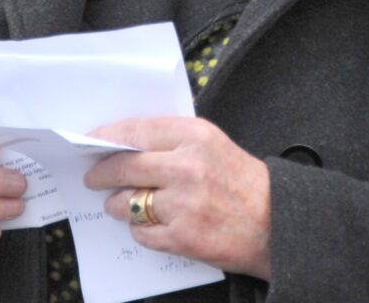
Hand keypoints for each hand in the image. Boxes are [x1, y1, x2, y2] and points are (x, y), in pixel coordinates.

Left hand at [84, 117, 270, 280]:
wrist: (276, 222)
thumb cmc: (240, 180)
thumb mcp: (211, 143)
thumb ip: (172, 139)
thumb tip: (126, 143)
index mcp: (195, 135)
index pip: (136, 131)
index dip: (108, 137)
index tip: (92, 141)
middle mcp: (187, 166)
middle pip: (125, 167)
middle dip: (101, 173)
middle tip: (93, 176)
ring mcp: (184, 204)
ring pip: (128, 202)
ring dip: (118, 204)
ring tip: (120, 203)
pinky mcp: (183, 237)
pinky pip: (142, 232)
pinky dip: (140, 229)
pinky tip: (149, 223)